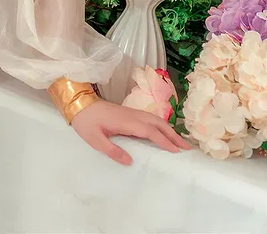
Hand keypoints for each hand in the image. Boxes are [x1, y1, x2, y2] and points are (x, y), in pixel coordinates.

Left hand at [71, 99, 193, 165]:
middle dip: (173, 135)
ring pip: (156, 119)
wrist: (79, 104)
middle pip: (158, 123)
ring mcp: (132, 113)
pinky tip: (163, 132)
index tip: (176, 151)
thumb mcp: (95, 140)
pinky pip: (150, 119)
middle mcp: (133, 115)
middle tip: (187, 147)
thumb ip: (112, 151)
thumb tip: (130, 161)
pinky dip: (161, 125)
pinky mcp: (129, 113)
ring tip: (180, 141)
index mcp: (126, 122)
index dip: (164, 141)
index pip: (150, 132)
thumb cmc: (86, 122)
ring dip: (169, 129)